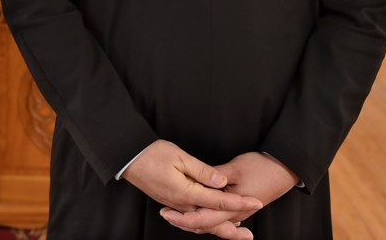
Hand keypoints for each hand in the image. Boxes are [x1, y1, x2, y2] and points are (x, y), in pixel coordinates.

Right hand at [123, 140, 260, 233]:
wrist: (129, 159)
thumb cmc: (152, 154)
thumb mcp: (179, 157)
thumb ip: (202, 171)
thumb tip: (222, 181)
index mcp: (186, 193)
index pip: (218, 201)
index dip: (239, 202)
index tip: (256, 202)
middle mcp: (181, 205)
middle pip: (211, 222)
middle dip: (232, 230)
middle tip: (250, 235)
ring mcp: (175, 206)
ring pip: (202, 223)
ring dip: (220, 229)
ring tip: (237, 231)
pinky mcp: (172, 204)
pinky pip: (193, 218)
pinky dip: (206, 222)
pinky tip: (213, 218)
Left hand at [160, 152, 297, 234]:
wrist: (284, 170)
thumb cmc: (261, 168)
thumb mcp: (236, 168)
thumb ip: (215, 176)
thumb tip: (198, 182)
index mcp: (233, 206)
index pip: (203, 218)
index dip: (183, 217)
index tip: (168, 212)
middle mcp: (234, 214)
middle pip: (205, 225)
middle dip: (184, 222)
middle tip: (166, 214)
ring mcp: (237, 213)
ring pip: (212, 223)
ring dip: (194, 221)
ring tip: (175, 215)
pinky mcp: (239, 209)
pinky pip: (219, 218)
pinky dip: (206, 218)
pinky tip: (197, 215)